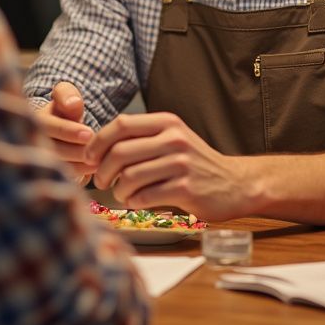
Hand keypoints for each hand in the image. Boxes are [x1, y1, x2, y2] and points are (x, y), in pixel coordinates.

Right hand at [34, 82, 98, 182]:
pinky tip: (93, 171)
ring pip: (57, 166)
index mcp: (35, 120)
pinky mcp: (45, 174)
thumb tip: (74, 104)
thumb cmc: (63, 112)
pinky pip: (60, 177)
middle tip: (97, 153)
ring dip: (79, 165)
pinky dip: (78, 175)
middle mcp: (31, 141)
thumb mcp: (64, 97)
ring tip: (98, 162)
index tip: (89, 133)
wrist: (60, 130)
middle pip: (53, 149)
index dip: (68, 131)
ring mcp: (37, 159)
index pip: (49, 126)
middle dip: (77, 151)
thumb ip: (66, 95)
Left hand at [88, 112, 251, 221]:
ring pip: (129, 177)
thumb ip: (143, 138)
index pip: (121, 125)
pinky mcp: (186, 189)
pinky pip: (144, 196)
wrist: (235, 184)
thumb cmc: (195, 163)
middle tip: (100, 182)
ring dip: (118, 190)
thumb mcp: (173, 139)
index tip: (89, 158)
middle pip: (120, 152)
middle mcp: (174, 139)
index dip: (98, 142)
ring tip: (122, 194)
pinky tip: (137, 201)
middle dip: (102, 171)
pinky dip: (133, 201)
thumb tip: (97, 147)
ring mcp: (181, 164)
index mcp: (167, 123)